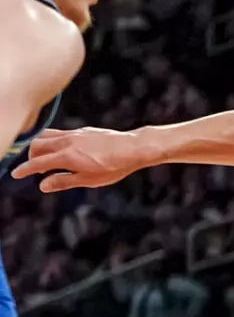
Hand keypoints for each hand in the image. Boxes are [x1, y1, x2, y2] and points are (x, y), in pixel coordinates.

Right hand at [12, 127, 147, 191]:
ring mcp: (73, 134)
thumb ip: (64, 181)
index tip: (17, 175)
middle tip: (34, 169)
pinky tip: (61, 150)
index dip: (25, 170)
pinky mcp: (81, 130)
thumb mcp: (89, 180)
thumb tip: (43, 186)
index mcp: (66, 156)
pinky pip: (58, 132)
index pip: (37, 163)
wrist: (133, 148)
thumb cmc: (114, 167)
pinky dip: (52, 140)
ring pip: (45, 135)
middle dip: (31, 157)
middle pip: (36, 145)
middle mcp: (66, 142)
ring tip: (45, 158)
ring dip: (39, 146)